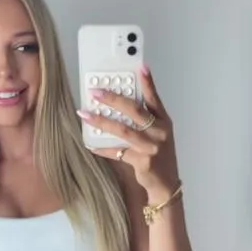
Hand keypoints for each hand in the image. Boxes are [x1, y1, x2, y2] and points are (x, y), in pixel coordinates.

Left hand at [78, 64, 179, 200]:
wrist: (166, 184)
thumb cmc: (158, 155)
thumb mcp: (157, 135)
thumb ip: (144, 120)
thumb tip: (118, 104)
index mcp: (165, 122)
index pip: (155, 99)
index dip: (148, 83)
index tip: (141, 67)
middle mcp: (160, 132)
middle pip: (135, 111)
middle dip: (114, 99)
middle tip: (96, 92)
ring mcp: (152, 147)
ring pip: (123, 130)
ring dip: (102, 121)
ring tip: (85, 114)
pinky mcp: (142, 161)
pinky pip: (117, 152)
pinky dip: (102, 148)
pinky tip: (90, 144)